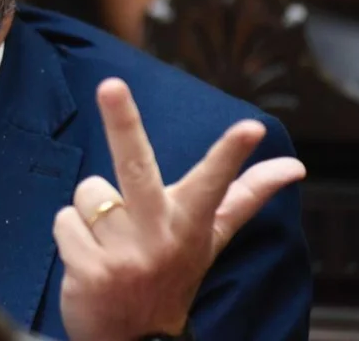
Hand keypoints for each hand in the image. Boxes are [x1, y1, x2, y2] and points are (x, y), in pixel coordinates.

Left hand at [54, 78, 305, 340]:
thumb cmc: (170, 274)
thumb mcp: (209, 238)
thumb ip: (244, 196)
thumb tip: (294, 165)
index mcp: (190, 223)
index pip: (216, 184)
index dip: (231, 155)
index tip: (252, 129)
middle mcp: (161, 237)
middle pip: (136, 166)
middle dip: (123, 121)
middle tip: (110, 84)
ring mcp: (126, 256)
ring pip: (89, 192)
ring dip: (89, 212)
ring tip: (108, 243)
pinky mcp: (91, 272)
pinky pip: (64, 220)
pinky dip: (69, 234)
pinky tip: (88, 260)